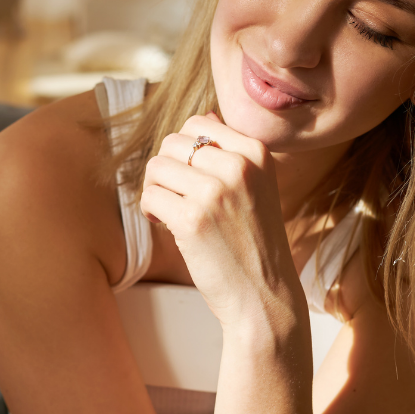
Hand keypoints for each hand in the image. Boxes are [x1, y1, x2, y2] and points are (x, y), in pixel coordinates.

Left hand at [139, 113, 301, 327]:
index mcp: (256, 152)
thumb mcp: (257, 186)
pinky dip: (150, 210)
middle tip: (173, 196)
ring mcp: (216, 192)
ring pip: (156, 166)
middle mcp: (239, 166)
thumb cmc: (253, 242)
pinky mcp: (193, 219)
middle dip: (165, 168)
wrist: (264, 295)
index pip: (198, 123)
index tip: (189, 177)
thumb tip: (203, 117)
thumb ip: (232, 152)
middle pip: (172, 142)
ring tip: (169, 211)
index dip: (183, 150)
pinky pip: (150, 196)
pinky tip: (165, 225)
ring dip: (154, 189)